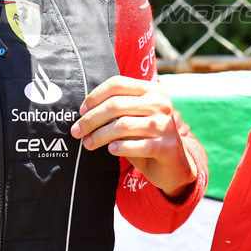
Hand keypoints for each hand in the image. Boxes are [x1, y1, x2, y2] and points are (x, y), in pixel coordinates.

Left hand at [70, 76, 196, 198]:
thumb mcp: (133, 120)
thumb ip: (116, 111)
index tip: (81, 111)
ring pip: (122, 125)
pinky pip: (135, 145)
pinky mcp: (167, 146)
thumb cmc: (146, 140)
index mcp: (152, 90)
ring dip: (100, 136)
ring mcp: (165, 124)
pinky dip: (119, 147)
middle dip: (91, 119)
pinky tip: (110, 150)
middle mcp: (161, 103)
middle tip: (76, 131)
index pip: (117, 84)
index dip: (95, 96)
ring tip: (88, 144)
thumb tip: (83, 112)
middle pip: (116, 105)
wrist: (174, 166)